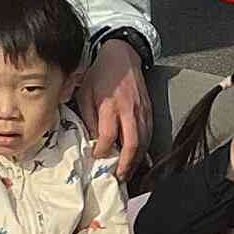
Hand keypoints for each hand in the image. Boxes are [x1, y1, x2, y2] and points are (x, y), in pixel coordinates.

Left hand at [77, 38, 149, 176]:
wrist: (122, 56)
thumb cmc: (99, 74)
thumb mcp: (84, 92)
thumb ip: (87, 117)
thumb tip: (91, 140)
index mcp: (110, 105)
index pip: (107, 136)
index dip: (101, 150)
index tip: (95, 158)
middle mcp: (129, 110)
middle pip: (132, 144)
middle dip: (125, 164)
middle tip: (118, 178)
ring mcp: (142, 111)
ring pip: (144, 142)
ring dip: (136, 160)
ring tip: (127, 173)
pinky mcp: (149, 110)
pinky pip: (149, 134)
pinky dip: (144, 149)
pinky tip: (137, 158)